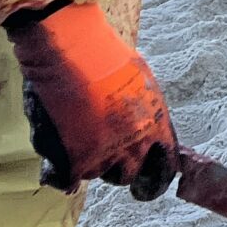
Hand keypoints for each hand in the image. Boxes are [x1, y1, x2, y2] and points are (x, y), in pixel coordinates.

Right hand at [8, 3, 176, 194]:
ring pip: (96, 174)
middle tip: (104, 144)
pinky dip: (62, 173)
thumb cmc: (105, 54)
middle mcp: (133, 146)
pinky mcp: (72, 159)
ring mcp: (102, 156)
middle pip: (128, 175)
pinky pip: (66, 180)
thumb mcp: (142, 82)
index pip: (165, 170)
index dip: (156, 176)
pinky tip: (61, 157)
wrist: (71, 45)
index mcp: (155, 127)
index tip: (146, 179)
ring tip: (78, 128)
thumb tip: (150, 139)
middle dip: (118, 165)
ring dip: (88, 159)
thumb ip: (148, 114)